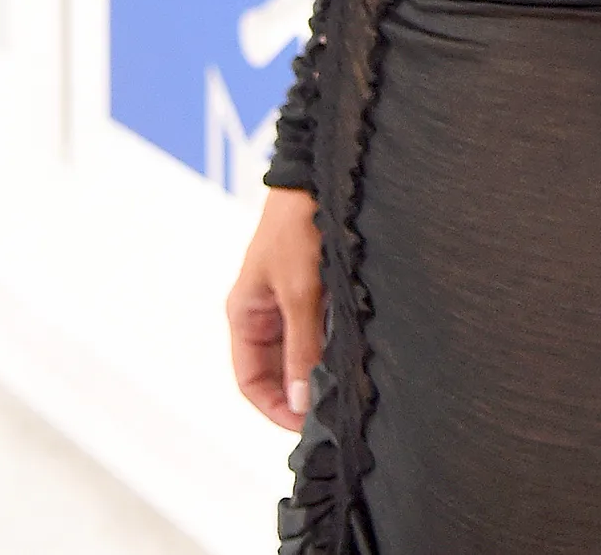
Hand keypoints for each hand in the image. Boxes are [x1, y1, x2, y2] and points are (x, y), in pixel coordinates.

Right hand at [227, 185, 322, 428]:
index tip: (306, 426)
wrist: (319, 174)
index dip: (274, 407)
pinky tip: (354, 352)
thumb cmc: (299, 227)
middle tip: (333, 413)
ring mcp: (290, 300)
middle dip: (299, 392)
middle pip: (276, 369)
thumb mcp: (300, 291)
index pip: (250, 381)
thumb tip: (300, 401)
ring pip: (301, 350)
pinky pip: (319, 328)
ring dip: (319, 368)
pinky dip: (333, 344)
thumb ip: (300, 347)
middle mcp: (265, 312)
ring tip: (346, 388)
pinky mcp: (315, 287)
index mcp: (246, 315)